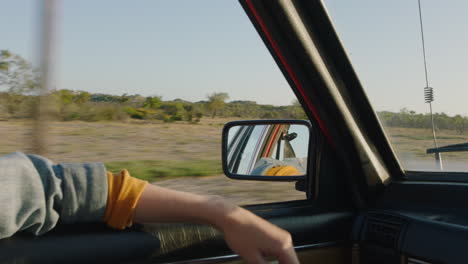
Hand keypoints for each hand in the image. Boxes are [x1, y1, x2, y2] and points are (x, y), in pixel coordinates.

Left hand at [134, 186, 298, 263]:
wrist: (222, 209)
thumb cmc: (233, 230)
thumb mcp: (249, 256)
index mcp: (282, 243)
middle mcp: (282, 237)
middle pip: (288, 263)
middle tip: (257, 263)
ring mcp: (274, 233)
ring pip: (280, 258)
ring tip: (254, 260)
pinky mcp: (265, 232)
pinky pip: (273, 252)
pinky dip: (269, 260)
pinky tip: (259, 262)